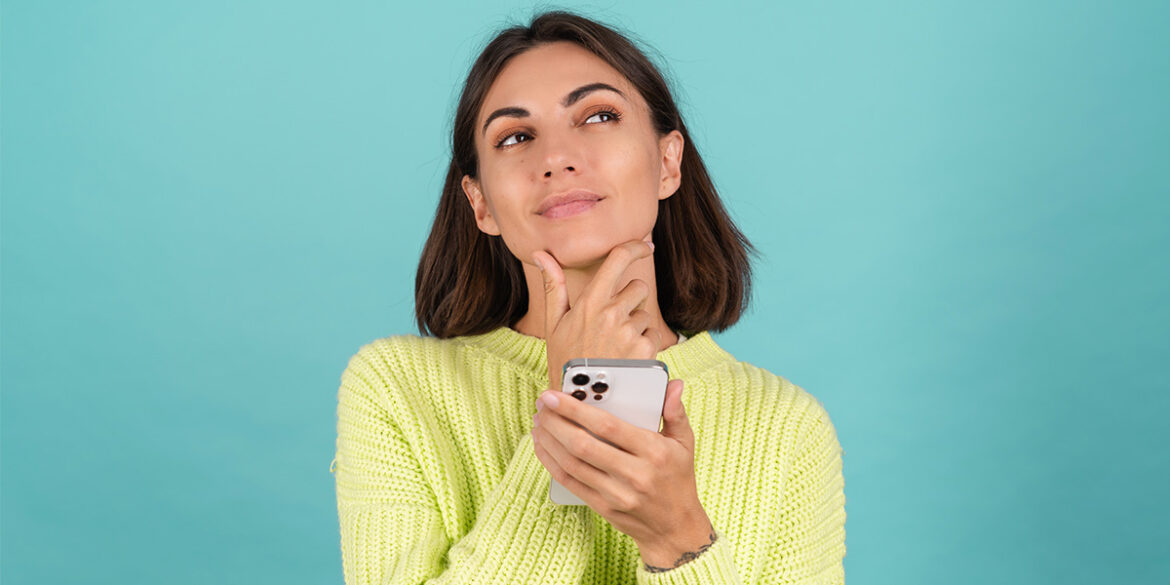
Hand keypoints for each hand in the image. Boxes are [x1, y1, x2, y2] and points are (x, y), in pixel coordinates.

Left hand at [532, 378, 713, 568]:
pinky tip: (543, 445)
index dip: (576, 409)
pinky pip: (569, 482)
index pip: (607, 426)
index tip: (554, 395)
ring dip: (549, 440)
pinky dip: (550, 462)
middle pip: (583, 444)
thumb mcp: (684, 444)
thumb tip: (674, 384)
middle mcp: (634, 474)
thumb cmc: (678, 480)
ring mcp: (616, 493)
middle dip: (556, 421)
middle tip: (542, 404)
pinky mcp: (603, 507)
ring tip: (539, 421)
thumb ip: (675, 412)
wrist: (675, 529)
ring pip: (572, 463)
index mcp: (653, 452)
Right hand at [533, 239, 659, 387]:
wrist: (580, 403)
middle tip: (612, 325)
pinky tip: (626, 359)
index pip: (618, 260)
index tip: (644, 246)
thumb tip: (541, 254)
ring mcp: (631, 332)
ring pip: (645, 314)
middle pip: (638, 288)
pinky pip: (653, 335)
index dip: (634, 247)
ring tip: (615, 348)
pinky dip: (644, 345)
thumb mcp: (554, 324)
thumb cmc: (565, 361)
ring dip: (636, 326)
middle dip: (630, 301)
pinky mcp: (646, 351)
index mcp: (590, 302)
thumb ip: (553, 286)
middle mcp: (613, 313)